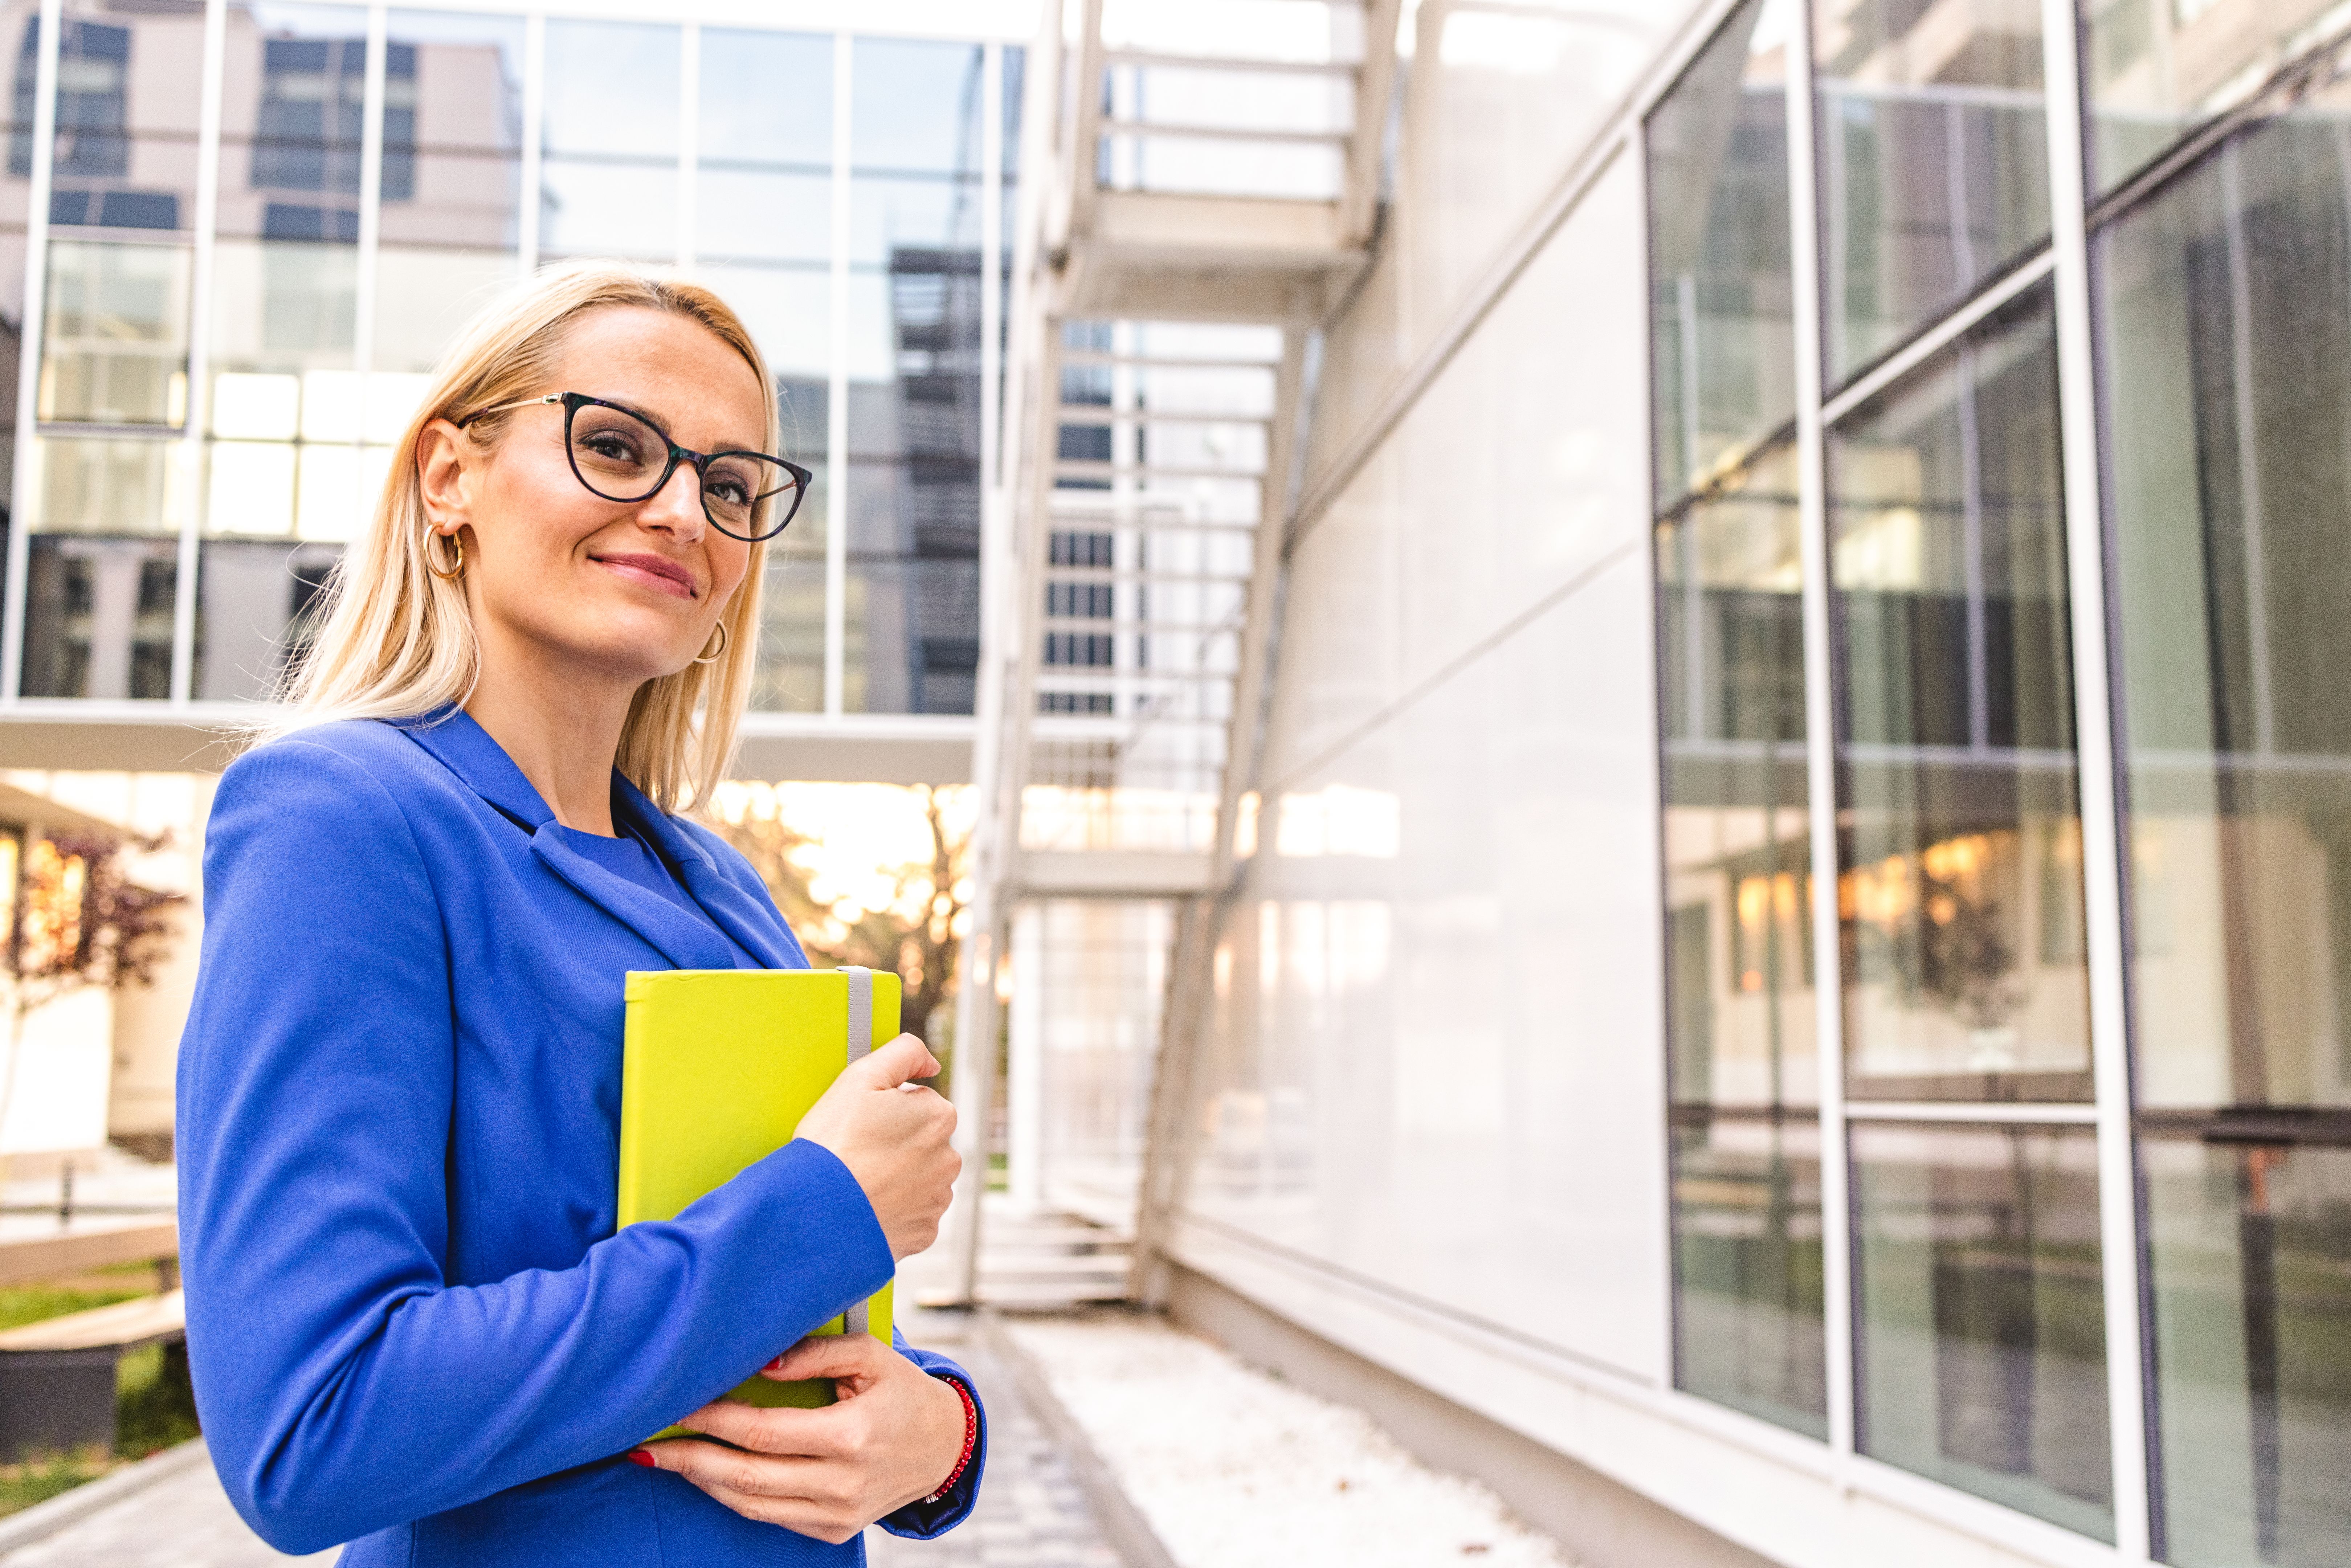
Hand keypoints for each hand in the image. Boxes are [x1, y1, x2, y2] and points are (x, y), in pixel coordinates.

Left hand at [635, 1333, 968, 1542]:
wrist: (943, 1448)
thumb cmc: (903, 1393)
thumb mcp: (873, 1356)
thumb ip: (818, 1352)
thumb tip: (761, 1365)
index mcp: (853, 1435)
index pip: (764, 1432)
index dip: (715, 1420)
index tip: (678, 1405)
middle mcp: (843, 1483)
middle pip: (747, 1476)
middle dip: (690, 1460)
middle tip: (645, 1444)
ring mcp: (837, 1514)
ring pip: (751, 1504)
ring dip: (703, 1482)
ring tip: (666, 1459)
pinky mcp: (833, 1531)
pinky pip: (769, 1517)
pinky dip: (733, 1497)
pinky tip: (709, 1475)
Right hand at [794, 1035, 958, 1259]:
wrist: (815, 1214)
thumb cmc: (833, 1146)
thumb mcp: (861, 1077)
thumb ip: (904, 1053)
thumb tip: (932, 1063)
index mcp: (940, 1117)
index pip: (916, 1102)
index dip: (884, 1110)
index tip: (861, 1124)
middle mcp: (949, 1159)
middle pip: (919, 1141)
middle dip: (893, 1143)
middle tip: (856, 1153)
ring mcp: (937, 1199)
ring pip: (916, 1177)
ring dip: (894, 1178)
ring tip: (858, 1181)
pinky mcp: (923, 1233)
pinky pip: (909, 1213)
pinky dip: (891, 1209)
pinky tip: (865, 1205)